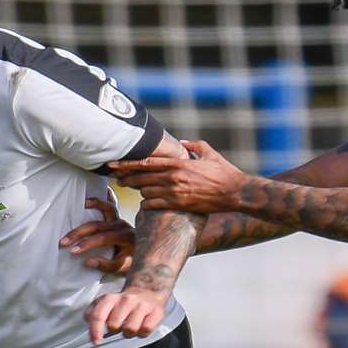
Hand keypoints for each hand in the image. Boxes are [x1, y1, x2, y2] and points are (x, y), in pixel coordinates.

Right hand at [60, 195, 134, 274]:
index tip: (73, 251)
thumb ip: (105, 265)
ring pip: (107, 208)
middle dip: (79, 233)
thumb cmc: (131, 262)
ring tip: (83, 203)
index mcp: (125, 238)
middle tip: (63, 241)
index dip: (87, 244)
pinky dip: (107, 195)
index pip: (103, 238)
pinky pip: (112, 203)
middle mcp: (123, 226)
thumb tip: (87, 261)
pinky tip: (101, 189)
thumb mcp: (121, 269)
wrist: (142, 256)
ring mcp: (120, 219)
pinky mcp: (118, 216)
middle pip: (98, 225)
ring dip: (95, 204)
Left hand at [85, 287, 169, 343]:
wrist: (149, 291)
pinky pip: (145, 330)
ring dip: (129, 332)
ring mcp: (142, 305)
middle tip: (120, 325)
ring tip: (132, 325)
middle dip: (115, 330)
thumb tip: (86, 318)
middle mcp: (126, 299)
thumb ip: (94, 311)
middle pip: (114, 326)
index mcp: (111, 298)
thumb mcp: (107, 302)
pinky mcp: (157, 312)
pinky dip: (143, 332)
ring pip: (130, 329)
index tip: (96, 342)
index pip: (99, 315)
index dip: (95, 331)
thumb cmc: (124, 303)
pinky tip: (143, 325)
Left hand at [110, 139, 249, 212]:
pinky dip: (147, 204)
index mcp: (178, 163)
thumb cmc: (224, 172)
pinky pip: (154, 205)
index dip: (126, 164)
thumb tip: (182, 143)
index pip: (145, 162)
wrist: (235, 193)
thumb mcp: (208, 153)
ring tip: (135, 190)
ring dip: (139, 191)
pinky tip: (146, 203)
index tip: (113, 164)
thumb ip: (193, 145)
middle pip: (140, 178)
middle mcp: (173, 177)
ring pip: (145, 192)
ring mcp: (175, 192)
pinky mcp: (179, 205)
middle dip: (126, 178)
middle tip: (117, 179)